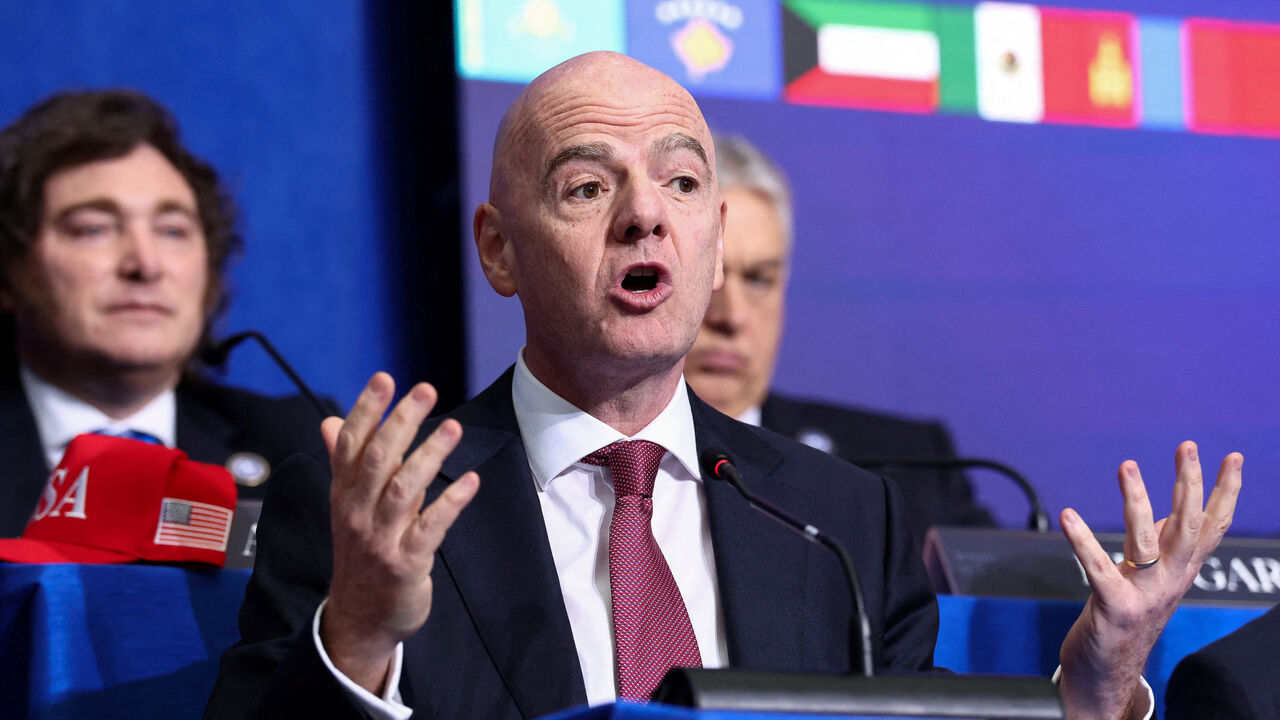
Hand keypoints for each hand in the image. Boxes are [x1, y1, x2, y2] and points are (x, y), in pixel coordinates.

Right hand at [318, 373, 479, 693]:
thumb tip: (329, 420)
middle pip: (377, 460)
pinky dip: (451, 504)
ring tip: (453, 427)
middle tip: (425, 389)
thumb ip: (344, 462)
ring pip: (403, 490)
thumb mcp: (346, 506)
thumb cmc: (361, 553)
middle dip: (401, 422)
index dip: (366, 410)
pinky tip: (472, 482)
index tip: (384, 378)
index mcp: (344, 494)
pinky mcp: (405, 564)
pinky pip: (429, 529)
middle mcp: (357, 513)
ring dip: (429, 456)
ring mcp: (380, 539)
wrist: (360, 618)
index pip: (349, 445)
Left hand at [1057, 441, 1241, 719]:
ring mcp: (1144, 595)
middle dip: (1190, 484)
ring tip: (1127, 466)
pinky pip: (1097, 568)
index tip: (1233, 455)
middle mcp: (1170, 580)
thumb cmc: (1127, 617)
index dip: (1225, 492)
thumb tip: (1169, 508)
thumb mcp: (1152, 577)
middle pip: (1188, 526)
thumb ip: (1162, 545)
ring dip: (1137, 501)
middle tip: (1187, 446)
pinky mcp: (1114, 608)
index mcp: (1182, 570)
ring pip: (1146, 540)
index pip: (1212, 526)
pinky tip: (1067, 516)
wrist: (1108, 674)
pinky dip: (1082, 541)